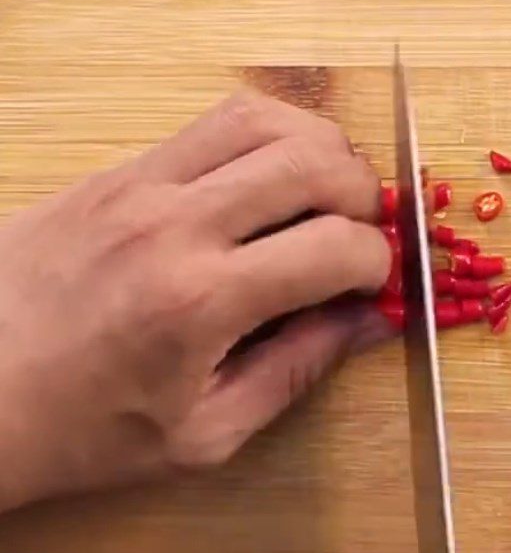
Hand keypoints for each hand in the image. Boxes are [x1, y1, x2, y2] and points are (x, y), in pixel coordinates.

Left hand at [0, 92, 389, 509]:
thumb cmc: (89, 431)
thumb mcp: (207, 432)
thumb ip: (297, 369)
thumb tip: (369, 321)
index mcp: (202, 301)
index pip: (333, 247)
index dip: (378, 263)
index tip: (376, 284)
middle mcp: (174, 224)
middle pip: (310, 163)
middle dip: (365, 195)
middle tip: (366, 232)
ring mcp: (138, 185)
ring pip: (261, 120)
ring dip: (319, 149)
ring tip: (330, 193)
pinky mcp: (115, 172)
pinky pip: (210, 125)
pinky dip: (264, 139)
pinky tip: (270, 180)